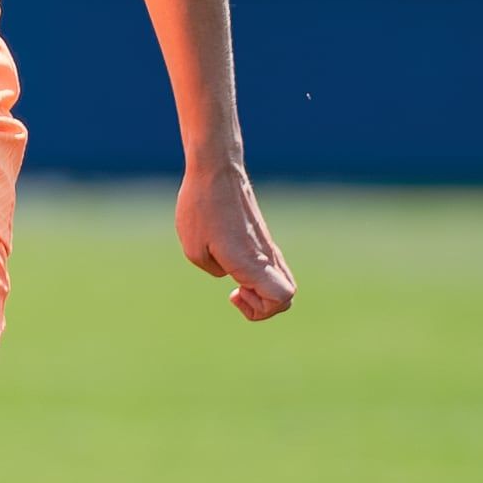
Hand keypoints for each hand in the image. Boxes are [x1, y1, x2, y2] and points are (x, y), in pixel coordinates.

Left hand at [174, 159, 294, 321]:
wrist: (216, 172)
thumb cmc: (201, 208)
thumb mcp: (194, 249)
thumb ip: (215, 270)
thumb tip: (231, 272)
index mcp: (250, 261)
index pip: (282, 298)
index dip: (260, 310)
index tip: (234, 293)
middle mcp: (266, 256)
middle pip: (288, 298)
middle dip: (264, 306)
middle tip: (237, 291)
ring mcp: (268, 247)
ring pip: (283, 283)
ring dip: (261, 291)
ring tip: (235, 280)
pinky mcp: (263, 238)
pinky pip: (273, 268)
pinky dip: (259, 277)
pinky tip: (232, 262)